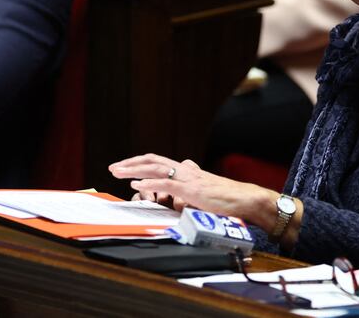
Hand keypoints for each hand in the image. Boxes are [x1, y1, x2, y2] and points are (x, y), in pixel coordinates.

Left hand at [109, 153, 275, 224]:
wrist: (244, 199)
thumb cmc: (227, 199)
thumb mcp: (205, 191)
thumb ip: (191, 188)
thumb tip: (179, 189)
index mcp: (188, 171)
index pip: (159, 161)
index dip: (140, 163)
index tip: (125, 167)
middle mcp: (186, 170)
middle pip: (153, 160)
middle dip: (131, 163)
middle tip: (114, 168)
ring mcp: (189, 178)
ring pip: (156, 168)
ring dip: (135, 169)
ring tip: (118, 172)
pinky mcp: (192, 189)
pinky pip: (168, 183)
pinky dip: (151, 182)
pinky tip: (138, 184)